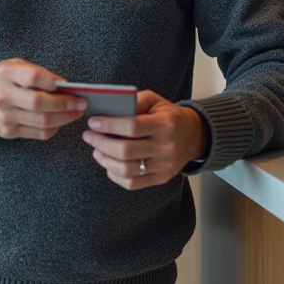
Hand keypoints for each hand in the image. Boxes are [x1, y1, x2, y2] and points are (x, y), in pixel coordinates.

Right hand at [0, 58, 86, 139]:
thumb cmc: (0, 79)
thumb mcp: (15, 66)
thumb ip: (38, 73)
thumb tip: (65, 87)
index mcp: (5, 74)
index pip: (33, 78)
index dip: (53, 82)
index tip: (68, 85)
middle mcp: (3, 96)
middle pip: (40, 104)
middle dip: (65, 104)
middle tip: (81, 102)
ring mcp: (5, 116)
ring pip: (43, 122)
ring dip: (65, 118)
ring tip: (76, 112)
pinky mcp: (8, 132)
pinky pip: (39, 133)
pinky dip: (54, 127)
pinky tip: (60, 120)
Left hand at [81, 90, 207, 189]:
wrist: (194, 136)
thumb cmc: (169, 116)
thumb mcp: (155, 101)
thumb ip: (135, 100)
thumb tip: (110, 107)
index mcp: (164, 124)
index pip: (131, 127)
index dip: (108, 125)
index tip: (93, 123)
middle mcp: (165, 147)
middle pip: (125, 151)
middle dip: (100, 143)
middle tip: (88, 136)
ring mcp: (164, 166)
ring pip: (126, 170)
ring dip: (105, 160)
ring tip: (96, 150)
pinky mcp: (161, 178)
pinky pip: (132, 183)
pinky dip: (115, 175)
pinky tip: (109, 164)